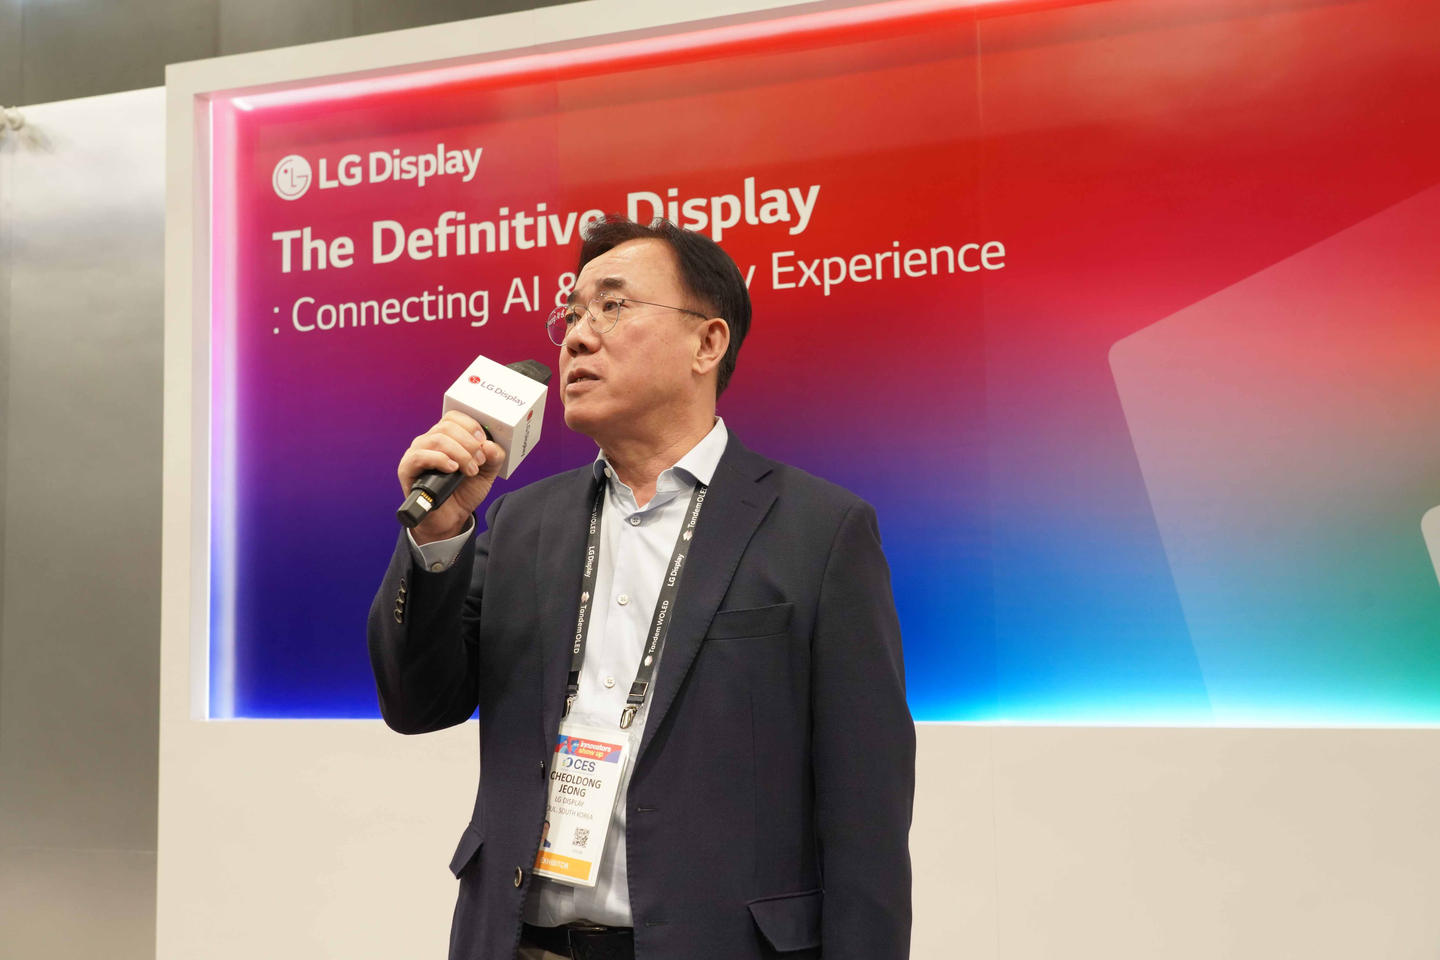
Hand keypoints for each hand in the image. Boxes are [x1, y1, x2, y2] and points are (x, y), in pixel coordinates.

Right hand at [398, 411, 506, 543]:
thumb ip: (494, 458)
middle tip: (479, 461)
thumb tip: (491, 444)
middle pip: (446, 427)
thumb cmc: (463, 492)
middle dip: (469, 443)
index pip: (453, 417)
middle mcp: (429, 441)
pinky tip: (452, 469)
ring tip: (470, 470)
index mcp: (446, 437)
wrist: (450, 518)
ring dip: (459, 453)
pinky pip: (419, 456)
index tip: (483, 441)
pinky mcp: (407, 469)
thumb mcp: (486, 474)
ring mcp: (416, 454)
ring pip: (436, 440)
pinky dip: (440, 459)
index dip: (470, 425)